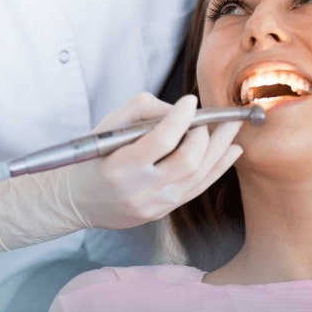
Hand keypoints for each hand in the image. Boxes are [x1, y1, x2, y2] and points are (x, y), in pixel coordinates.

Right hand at [68, 93, 242, 228]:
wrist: (79, 200)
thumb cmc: (94, 157)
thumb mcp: (108, 126)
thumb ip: (144, 110)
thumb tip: (180, 110)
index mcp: (121, 167)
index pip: (162, 140)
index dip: (182, 118)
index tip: (191, 100)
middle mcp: (141, 190)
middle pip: (188, 160)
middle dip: (206, 134)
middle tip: (210, 117)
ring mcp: (156, 205)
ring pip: (200, 174)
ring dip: (220, 147)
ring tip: (232, 127)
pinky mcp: (165, 211)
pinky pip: (199, 187)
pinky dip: (219, 167)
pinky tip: (232, 151)